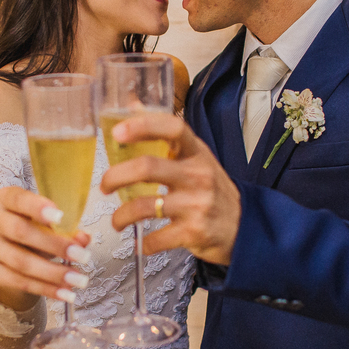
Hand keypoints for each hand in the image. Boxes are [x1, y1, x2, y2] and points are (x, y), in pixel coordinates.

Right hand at [0, 185, 91, 306]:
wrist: (15, 253)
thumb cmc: (36, 229)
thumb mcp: (52, 224)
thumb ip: (68, 229)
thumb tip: (83, 239)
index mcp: (6, 198)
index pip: (18, 199)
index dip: (37, 207)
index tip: (60, 217)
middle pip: (19, 230)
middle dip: (54, 245)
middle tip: (83, 256)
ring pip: (19, 261)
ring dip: (53, 273)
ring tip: (78, 280)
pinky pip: (18, 281)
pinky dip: (45, 289)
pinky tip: (65, 293)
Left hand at [99, 113, 240, 264]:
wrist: (244, 227)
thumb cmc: (211, 189)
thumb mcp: (194, 157)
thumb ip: (164, 135)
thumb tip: (131, 103)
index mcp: (196, 152)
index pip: (173, 128)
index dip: (143, 126)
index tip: (117, 132)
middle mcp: (198, 175)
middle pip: (148, 167)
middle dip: (115, 176)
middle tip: (104, 186)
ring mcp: (197, 204)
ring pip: (144, 206)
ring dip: (120, 216)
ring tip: (116, 221)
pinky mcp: (194, 232)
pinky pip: (156, 239)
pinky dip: (142, 244)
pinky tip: (140, 242)